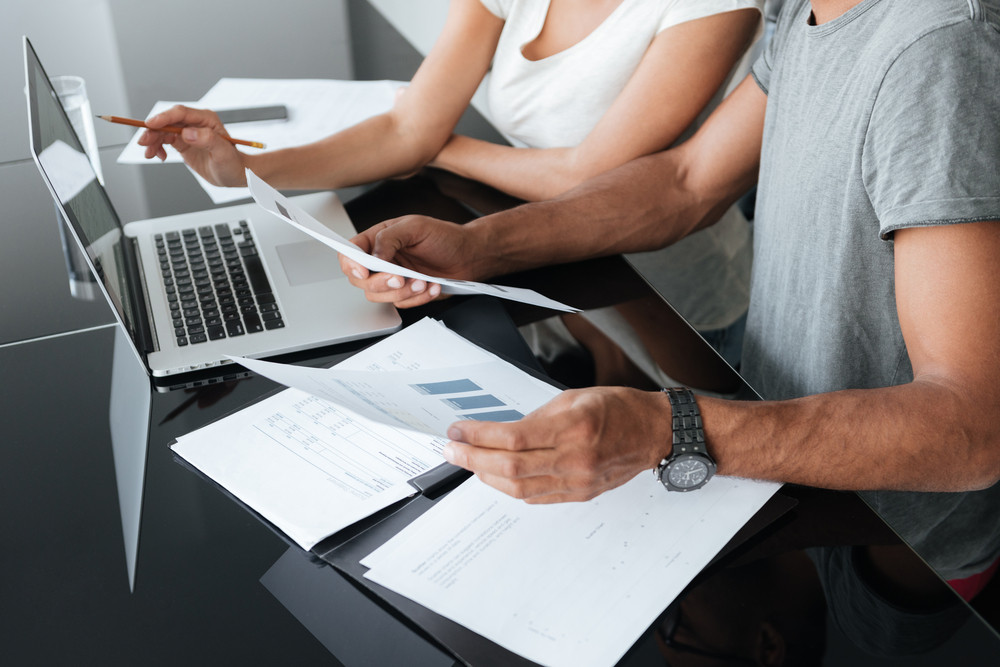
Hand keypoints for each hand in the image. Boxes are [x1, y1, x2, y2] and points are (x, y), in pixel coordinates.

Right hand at [137, 105, 247, 186]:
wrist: (234, 175)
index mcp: (206, 119)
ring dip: (153, 140)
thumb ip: (207, 140)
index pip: (180, 113)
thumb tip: (187, 133)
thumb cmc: (233, 163)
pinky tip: (159, 156)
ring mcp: (188, 133)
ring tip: (149, 154)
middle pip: (168, 121)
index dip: (164, 117)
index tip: (150, 124)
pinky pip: (165, 140)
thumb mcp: (223, 152)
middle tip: (143, 143)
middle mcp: (195, 123)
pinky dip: (158, 147)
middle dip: (153, 130)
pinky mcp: (183, 143)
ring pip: (163, 131)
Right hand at [340, 215, 490, 307]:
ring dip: (401, 291)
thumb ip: (389, 238)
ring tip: (423, 280)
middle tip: (400, 277)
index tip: (363, 270)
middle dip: (380, 282)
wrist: (469, 255)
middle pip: (360, 279)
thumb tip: (373, 255)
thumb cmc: (444, 236)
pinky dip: (417, 297)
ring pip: (378, 295)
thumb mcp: (415, 227)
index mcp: (378, 239)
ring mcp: (393, 279)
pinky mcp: (406, 294)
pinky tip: (432, 286)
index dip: (351, 263)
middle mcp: (382, 260)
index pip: (351, 252)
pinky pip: (401, 304)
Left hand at [442, 387, 671, 502]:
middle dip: (472, 459)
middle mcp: (575, 458)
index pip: (513, 438)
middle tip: (452, 449)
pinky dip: (511, 487)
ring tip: (469, 462)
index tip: (458, 431)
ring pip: (519, 488)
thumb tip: (502, 432)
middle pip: (510, 467)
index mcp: (573, 427)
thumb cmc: (620, 409)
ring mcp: (578, 481)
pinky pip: (536, 497)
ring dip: (487, 476)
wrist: (654, 432)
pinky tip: (496, 476)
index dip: (478, 436)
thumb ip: (538, 416)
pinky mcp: (580, 495)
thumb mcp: (575, 397)